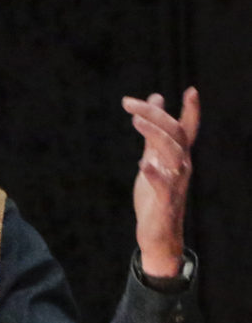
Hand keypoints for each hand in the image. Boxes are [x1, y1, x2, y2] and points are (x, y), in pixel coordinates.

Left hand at [122, 87, 199, 276]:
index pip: (187, 129)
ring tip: (136, 122)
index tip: (191, 90)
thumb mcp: (153, 158)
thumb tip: (156, 100)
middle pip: (175, 134)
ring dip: (155, 136)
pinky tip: (144, 164)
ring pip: (173, 154)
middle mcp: (181, 167)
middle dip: (155, 115)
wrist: (158, 233)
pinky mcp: (165, 202)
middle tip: (130, 103)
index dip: (191, 111)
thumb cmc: (155, 196)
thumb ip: (153, 133)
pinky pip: (163, 187)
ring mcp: (175, 184)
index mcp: (178, 157)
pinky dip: (155, 175)